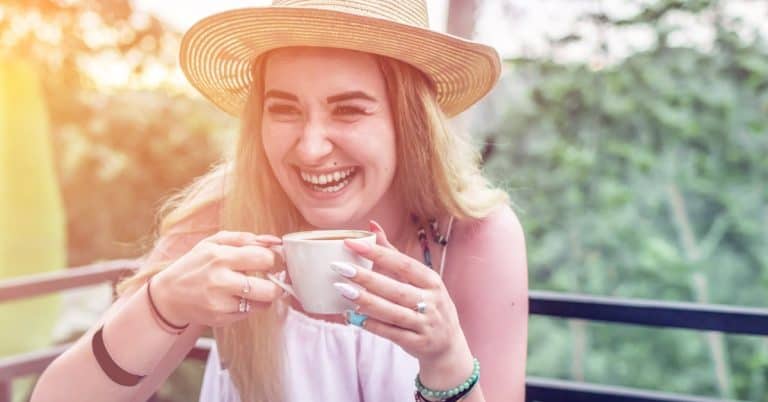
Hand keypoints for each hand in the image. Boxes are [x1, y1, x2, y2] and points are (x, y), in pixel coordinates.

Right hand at [150, 231, 284, 327]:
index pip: (265, 259)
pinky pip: (249, 313)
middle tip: (271, 279)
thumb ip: (245, 238)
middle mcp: (220, 281)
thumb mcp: (213, 243)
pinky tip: (236, 298)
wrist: (169, 295)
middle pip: (269, 289)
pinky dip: (248, 306)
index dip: (273, 259)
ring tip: (254, 289)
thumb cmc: (195, 264)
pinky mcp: (220, 319)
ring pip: (263, 304)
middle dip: (276, 284)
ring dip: (264, 296)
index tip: (270, 261)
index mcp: (220, 257)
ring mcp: (221, 303)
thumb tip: (274, 241)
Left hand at [334, 222, 471, 370]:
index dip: (378, 254)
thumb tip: (371, 226)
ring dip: (366, 301)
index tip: (351, 243)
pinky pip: (391, 333)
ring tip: (342, 289)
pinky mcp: (417, 343)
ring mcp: (425, 324)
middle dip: (366, 278)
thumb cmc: (428, 304)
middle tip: (340, 267)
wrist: (448, 344)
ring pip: (392, 312)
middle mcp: (432, 302)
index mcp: (432, 281)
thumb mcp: (420, 279)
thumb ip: (393, 254)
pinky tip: (352, 316)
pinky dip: (371, 325)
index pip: (404, 264)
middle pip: (396, 289)